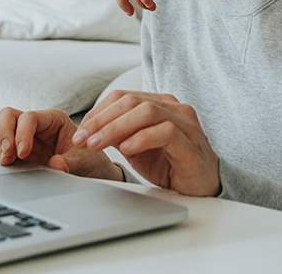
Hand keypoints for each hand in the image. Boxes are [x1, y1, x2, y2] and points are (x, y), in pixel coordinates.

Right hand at [0, 107, 122, 180]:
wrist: (91, 175)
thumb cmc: (90, 162)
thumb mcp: (83, 162)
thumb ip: (70, 163)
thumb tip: (55, 165)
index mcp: (54, 119)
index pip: (29, 117)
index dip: (22, 133)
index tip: (23, 153)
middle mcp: (37, 125)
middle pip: (8, 116)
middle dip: (4, 133)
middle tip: (7, 155)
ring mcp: (25, 137)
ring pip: (1, 128)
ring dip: (0, 144)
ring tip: (7, 161)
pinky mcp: (19, 151)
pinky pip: (2, 146)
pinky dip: (1, 154)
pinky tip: (8, 165)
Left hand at [73, 90, 220, 196]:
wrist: (201, 185)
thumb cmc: (169, 162)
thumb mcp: (136, 145)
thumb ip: (117, 132)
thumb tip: (87, 129)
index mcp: (159, 103)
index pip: (123, 97)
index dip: (98, 112)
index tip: (80, 131)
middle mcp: (173, 107)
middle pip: (132, 101)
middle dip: (102, 120)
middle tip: (83, 139)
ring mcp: (185, 123)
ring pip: (147, 112)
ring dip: (116, 128)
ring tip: (97, 144)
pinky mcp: (191, 144)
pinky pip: (166, 132)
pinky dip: (142, 138)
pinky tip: (126, 149)